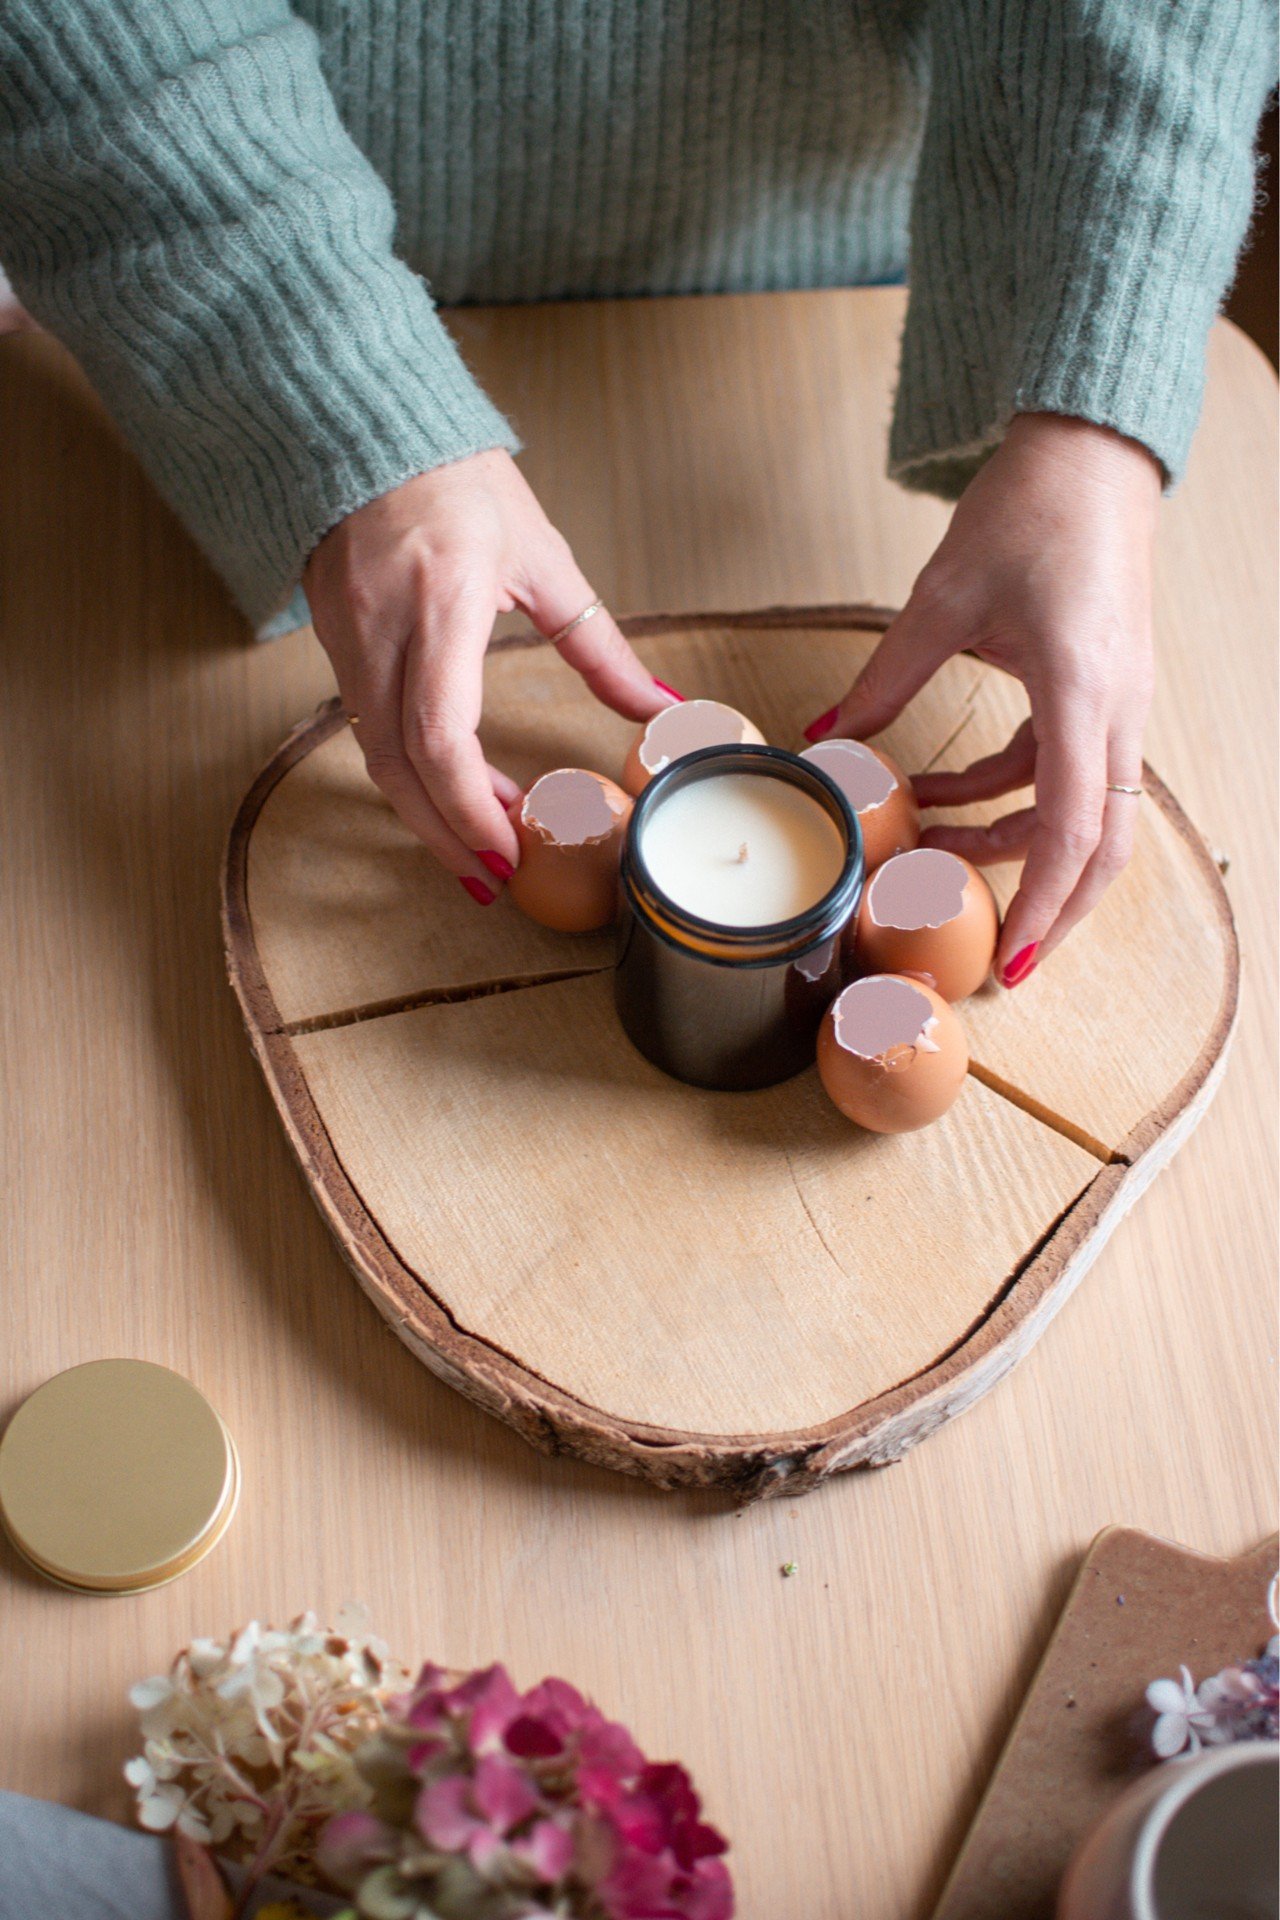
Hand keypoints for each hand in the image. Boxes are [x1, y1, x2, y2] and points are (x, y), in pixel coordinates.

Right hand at [303, 450, 673, 900]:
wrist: (364, 425)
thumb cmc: (459, 483)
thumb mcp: (545, 558)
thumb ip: (600, 647)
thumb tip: (661, 708)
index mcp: (444, 605)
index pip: (442, 736)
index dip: (471, 807)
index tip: (510, 848)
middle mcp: (384, 630)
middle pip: (401, 768)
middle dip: (447, 833)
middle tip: (495, 875)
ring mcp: (347, 637)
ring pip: (378, 755)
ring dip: (429, 809)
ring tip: (483, 841)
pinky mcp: (331, 640)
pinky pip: (367, 725)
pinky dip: (410, 767)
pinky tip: (454, 784)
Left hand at [805, 414, 1159, 984]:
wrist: (1091, 454)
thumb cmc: (1033, 509)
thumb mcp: (945, 596)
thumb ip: (887, 675)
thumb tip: (827, 734)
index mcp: (1083, 692)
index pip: (1073, 828)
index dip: (1042, 901)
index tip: (1013, 957)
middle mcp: (1116, 710)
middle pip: (1101, 845)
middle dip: (1051, 907)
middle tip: (1000, 958)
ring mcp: (1116, 704)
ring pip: (1082, 812)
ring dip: (1010, 844)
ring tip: (930, 855)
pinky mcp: (1101, 692)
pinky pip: (1064, 770)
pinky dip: (1008, 794)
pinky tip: (940, 790)